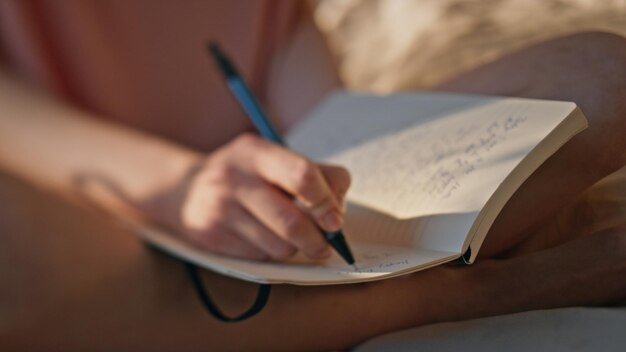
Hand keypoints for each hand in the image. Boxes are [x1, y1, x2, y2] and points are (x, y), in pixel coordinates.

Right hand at [170, 133, 350, 260]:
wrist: (186, 189)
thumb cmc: (248, 175)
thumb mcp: (277, 160)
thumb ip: (318, 174)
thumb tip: (338, 209)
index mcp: (255, 151)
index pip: (302, 175)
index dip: (325, 202)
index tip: (335, 219)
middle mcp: (233, 177)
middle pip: (292, 222)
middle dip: (316, 239)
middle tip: (324, 244)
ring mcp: (218, 208)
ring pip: (278, 246)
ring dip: (292, 247)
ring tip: (286, 235)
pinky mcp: (209, 236)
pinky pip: (258, 256)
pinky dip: (269, 252)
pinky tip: (261, 237)